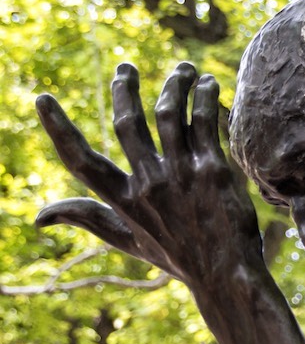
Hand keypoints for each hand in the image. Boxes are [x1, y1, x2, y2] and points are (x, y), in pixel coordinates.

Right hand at [35, 62, 261, 285]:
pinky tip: (208, 84)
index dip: (58, 129)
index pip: (81, 161)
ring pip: (168, 114)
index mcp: (124, 201)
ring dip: (174, 84)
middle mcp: (149, 184)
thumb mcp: (128, 243)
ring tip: (183, 70)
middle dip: (124, 89)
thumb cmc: (179, 258)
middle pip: (127, 123)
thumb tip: (39, 217)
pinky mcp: (213, 170)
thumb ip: (89, 219)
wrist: (227, 275)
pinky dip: (204, 97)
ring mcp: (181, 175)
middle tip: (125, 68)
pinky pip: (204, 122)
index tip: (43, 100)